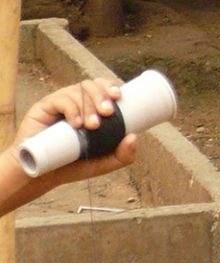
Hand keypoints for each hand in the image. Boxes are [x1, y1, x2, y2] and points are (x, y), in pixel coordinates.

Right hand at [16, 79, 137, 176]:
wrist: (41, 177)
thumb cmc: (72, 166)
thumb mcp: (103, 164)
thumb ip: (123, 155)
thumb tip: (135, 136)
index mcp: (91, 108)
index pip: (103, 87)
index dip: (112, 86)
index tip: (119, 97)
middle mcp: (76, 102)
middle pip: (92, 85)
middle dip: (102, 95)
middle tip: (108, 112)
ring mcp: (59, 104)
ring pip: (77, 90)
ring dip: (89, 105)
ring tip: (92, 125)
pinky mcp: (43, 108)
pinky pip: (59, 100)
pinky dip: (71, 109)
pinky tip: (76, 123)